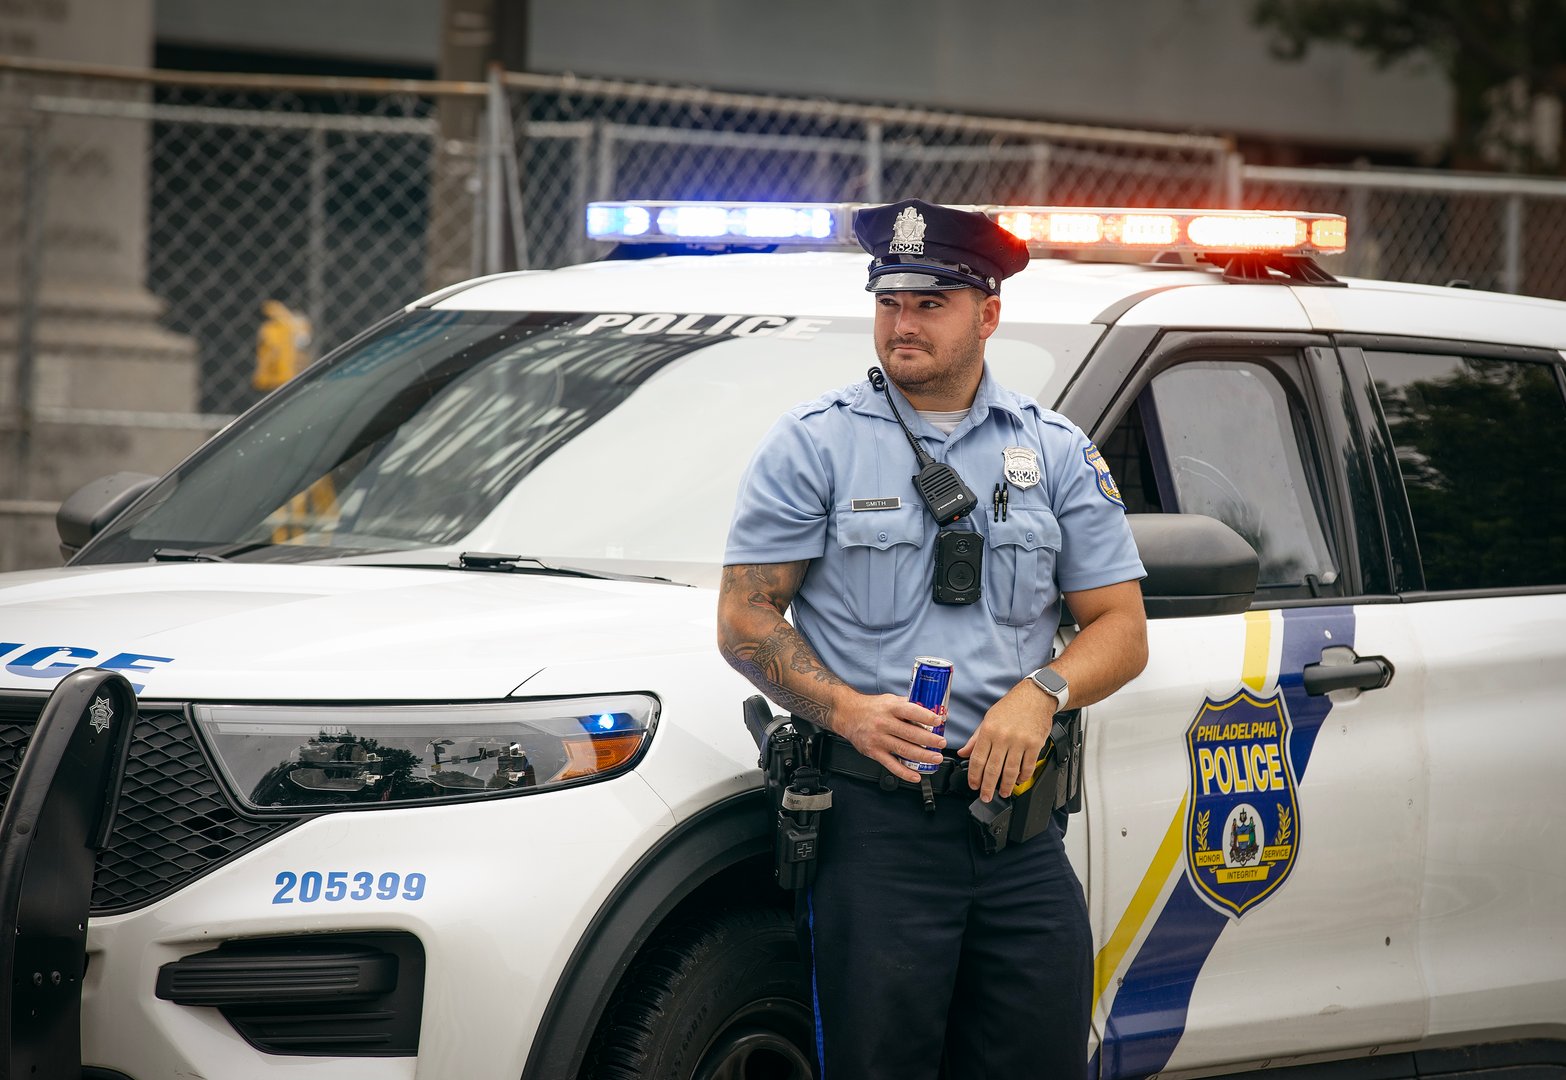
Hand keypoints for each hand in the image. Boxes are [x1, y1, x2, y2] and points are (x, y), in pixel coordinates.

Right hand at [833, 692, 946, 783]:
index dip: (926, 717)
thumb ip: (908, 705)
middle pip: (910, 734)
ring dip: (922, 756)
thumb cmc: (871, 707)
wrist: (847, 714)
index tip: (938, 721)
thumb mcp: (890, 700)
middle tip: (942, 743)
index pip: (910, 712)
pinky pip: (891, 765)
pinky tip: (916, 776)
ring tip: (935, 758)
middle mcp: (884, 723)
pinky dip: (905, 772)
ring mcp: (878, 739)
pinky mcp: (874, 752)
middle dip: (929, 740)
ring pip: (903, 750)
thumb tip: (933, 712)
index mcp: (890, 708)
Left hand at [957, 681, 1052, 802]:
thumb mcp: (988, 719)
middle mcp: (1003, 737)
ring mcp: (1020, 742)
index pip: (977, 759)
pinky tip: (1018, 781)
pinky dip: (1023, 777)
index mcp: (988, 730)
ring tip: (1002, 793)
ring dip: (1005, 786)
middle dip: (987, 787)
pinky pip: (1028, 766)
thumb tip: (963, 753)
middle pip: (993, 769)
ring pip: (1010, 771)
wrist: (1036, 696)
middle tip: (985, 796)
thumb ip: (975, 738)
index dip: (974, 776)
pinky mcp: (1035, 745)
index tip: (974, 785)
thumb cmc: (1011, 706)